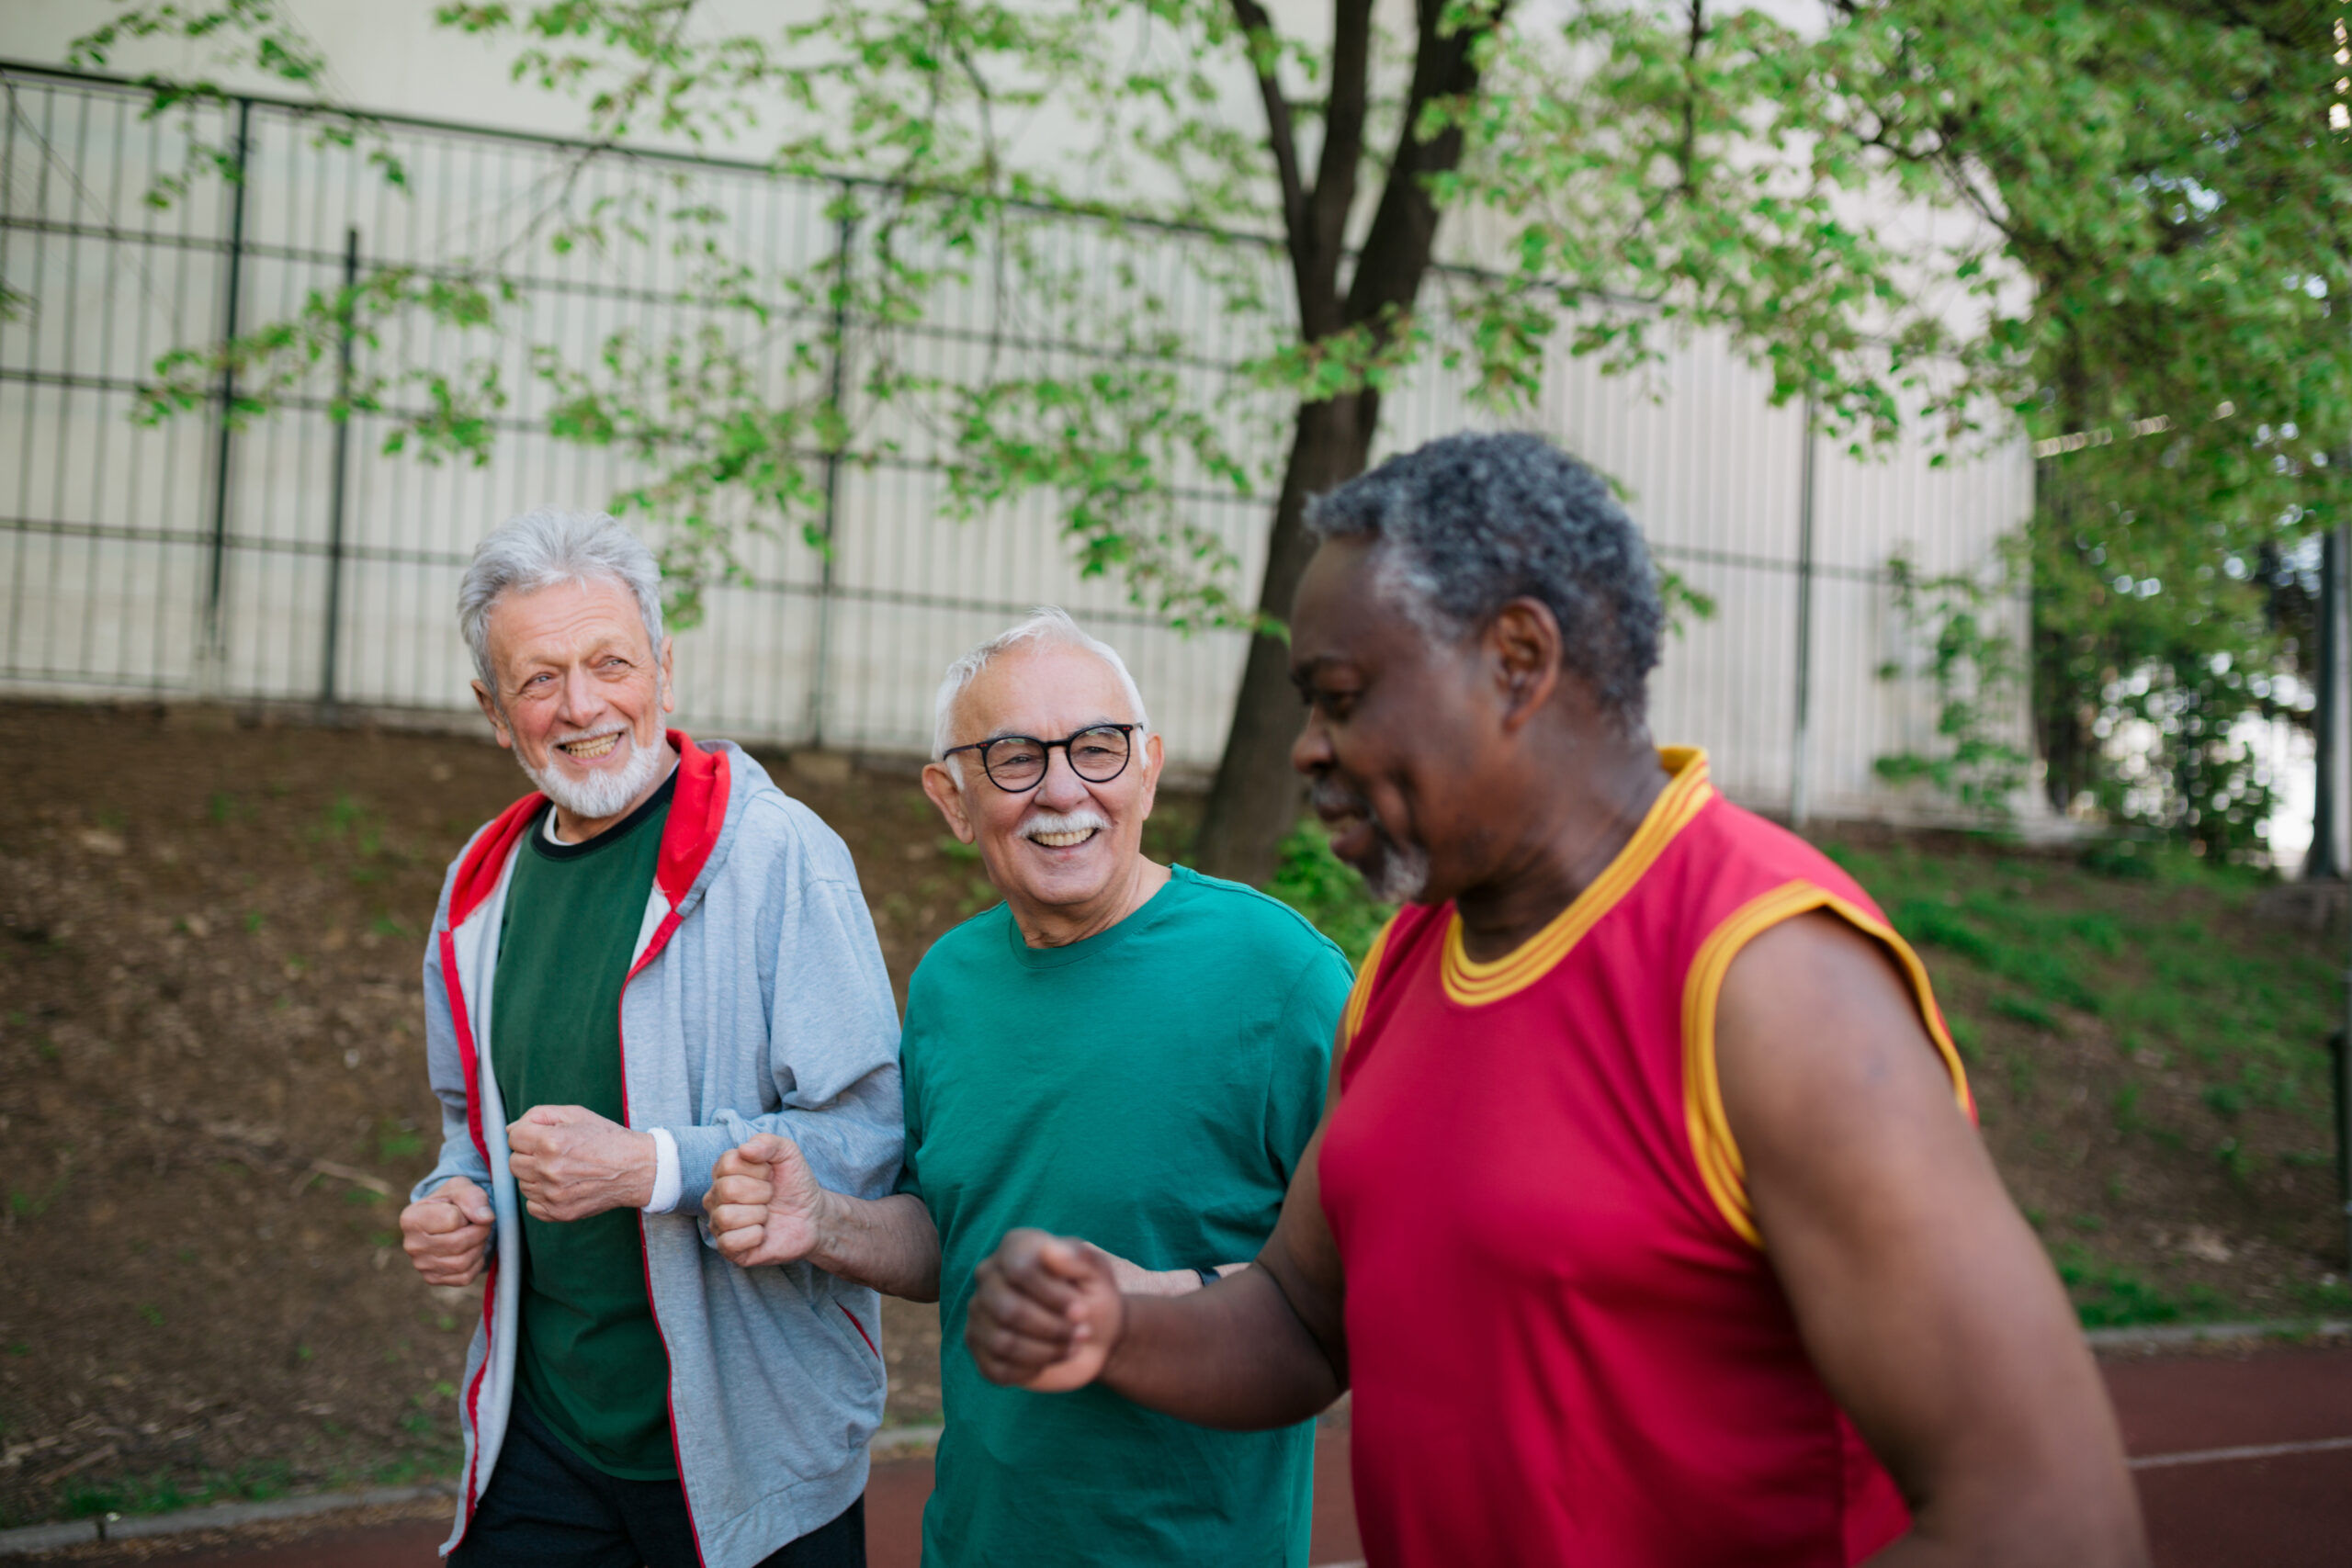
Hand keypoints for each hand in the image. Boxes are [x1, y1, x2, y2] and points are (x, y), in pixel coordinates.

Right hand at [400, 1175, 493, 1286]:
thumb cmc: (452, 1201)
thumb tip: (486, 1218)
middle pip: (458, 1243)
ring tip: (475, 1235)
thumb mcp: (460, 1188)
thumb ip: (472, 1196)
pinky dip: (476, 1262)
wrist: (446, 1219)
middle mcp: (411, 1245)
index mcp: (411, 1219)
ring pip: (462, 1263)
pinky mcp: (433, 1279)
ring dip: (479, 1247)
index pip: (452, 1219)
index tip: (462, 1210)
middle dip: (479, 1231)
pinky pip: (464, 1277)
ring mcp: (421, 1265)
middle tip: (481, 1223)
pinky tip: (471, 1250)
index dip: (466, 1213)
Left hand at [506, 1104, 653, 1220]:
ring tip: (561, 1169)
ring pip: (522, 1184)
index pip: (513, 1137)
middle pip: (513, 1162)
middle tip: (552, 1153)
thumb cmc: (606, 1139)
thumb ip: (539, 1115)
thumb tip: (510, 1130)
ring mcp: (553, 1194)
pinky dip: (541, 1197)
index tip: (542, 1136)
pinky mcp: (559, 1213)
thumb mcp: (575, 1114)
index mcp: (551, 1142)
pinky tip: (561, 1186)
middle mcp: (548, 1170)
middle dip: (528, 1155)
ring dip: (535, 1176)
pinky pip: (532, 1205)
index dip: (527, 1133)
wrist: (636, 1169)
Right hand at [705, 1133, 829, 1267]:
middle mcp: (716, 1197)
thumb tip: (744, 1149)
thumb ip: (768, 1142)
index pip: (728, 1164)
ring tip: (766, 1214)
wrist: (813, 1216)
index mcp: (724, 1172)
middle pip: (727, 1189)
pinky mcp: (729, 1248)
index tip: (770, 1175)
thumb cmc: (795, 1184)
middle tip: (771, 1196)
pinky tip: (762, 1233)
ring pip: (726, 1217)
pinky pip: (729, 1242)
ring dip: (758, 1215)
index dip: (758, 1169)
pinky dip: (754, 1236)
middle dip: (761, 1192)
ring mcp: (720, 1223)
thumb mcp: (788, 1154)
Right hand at [967, 1228, 1124, 1391]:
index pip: (1020, 1270)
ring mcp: (980, 1313)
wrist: (1094, 1334)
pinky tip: (1050, 1359)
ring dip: (1046, 1351)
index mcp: (1014, 1247)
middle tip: (1083, 1332)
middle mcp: (988, 1276)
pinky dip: (1032, 1369)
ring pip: (1002, 1342)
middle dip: (1052, 1329)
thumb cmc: (1093, 1296)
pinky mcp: (981, 1349)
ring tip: (1072, 1346)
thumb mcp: (1098, 1274)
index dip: (1053, 1296)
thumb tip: (1049, 1249)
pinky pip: (998, 1369)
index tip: (1081, 1310)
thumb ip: (1079, 1258)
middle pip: (1008, 1311)